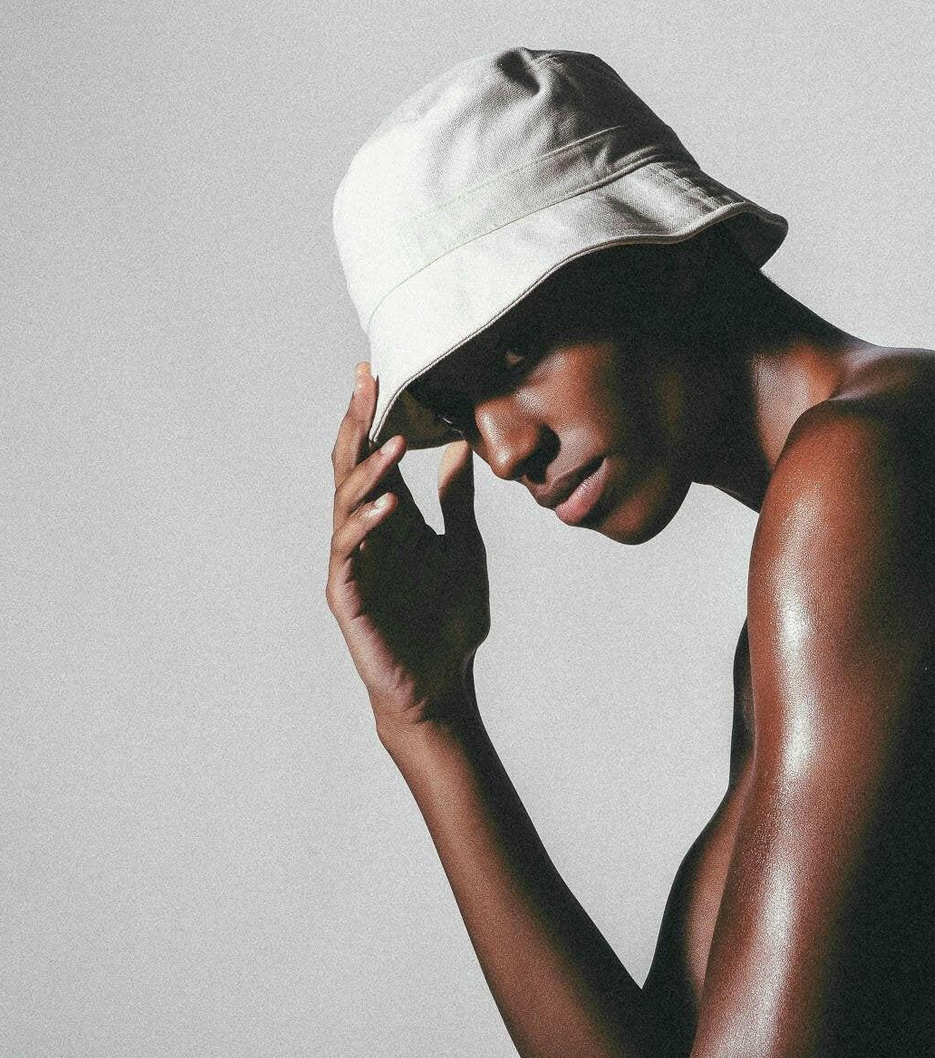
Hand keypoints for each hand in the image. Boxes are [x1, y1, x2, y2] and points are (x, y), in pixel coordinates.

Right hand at [326, 362, 490, 733]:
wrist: (444, 684)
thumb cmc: (448, 620)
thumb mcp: (464, 545)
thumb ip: (456, 499)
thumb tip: (459, 446)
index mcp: (391, 519)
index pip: (376, 457)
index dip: (375, 416)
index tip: (379, 373)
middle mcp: (365, 534)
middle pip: (353, 468)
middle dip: (359, 424)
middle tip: (368, 381)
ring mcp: (353, 564)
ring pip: (347, 504)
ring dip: (369, 471)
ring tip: (393, 442)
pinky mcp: (348, 596)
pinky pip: (350, 553)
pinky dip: (366, 526)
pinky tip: (389, 506)